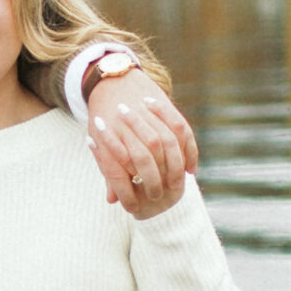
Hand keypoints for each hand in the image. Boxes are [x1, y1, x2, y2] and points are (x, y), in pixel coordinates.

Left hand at [86, 76, 195, 217]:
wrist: (111, 80)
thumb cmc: (103, 120)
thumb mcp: (100, 144)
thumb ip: (109, 172)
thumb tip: (112, 201)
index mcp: (107, 134)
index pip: (118, 173)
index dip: (127, 195)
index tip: (134, 210)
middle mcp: (128, 123)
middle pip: (143, 160)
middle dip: (151, 183)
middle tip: (159, 198)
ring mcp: (146, 113)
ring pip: (165, 145)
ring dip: (173, 168)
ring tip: (178, 185)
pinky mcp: (163, 104)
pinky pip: (181, 129)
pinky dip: (189, 150)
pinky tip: (190, 167)